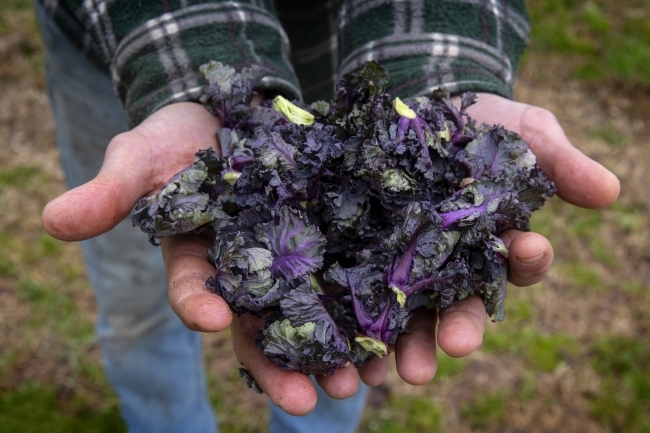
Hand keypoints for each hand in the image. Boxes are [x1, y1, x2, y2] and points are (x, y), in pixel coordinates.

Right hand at [41, 102, 358, 414]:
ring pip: (309, 316)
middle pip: (259, 325)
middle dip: (279, 365)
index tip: (213, 318)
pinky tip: (391, 338)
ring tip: (358, 385)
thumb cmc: (176, 138)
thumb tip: (51, 221)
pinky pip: (348, 277)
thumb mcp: (141, 156)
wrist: (227, 113)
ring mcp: (287, 259)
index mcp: (196, 260)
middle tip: (308, 402)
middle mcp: (243, 272)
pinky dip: (366, 308)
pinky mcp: (326, 239)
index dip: (198, 305)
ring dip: (332, 353)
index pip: (192, 291)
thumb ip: (110, 190)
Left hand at [352, 93, 621, 388]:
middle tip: (456, 345)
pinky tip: (348, 348)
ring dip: (405, 345)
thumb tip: (610, 191)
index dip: (527, 259)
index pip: (518, 263)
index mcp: (497, 242)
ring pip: (409, 313)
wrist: (426, 106)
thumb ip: (560, 163)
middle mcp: (453, 265)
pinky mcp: (366, 254)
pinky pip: (360, 292)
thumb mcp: (526, 134)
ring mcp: (408, 263)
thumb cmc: (485, 126)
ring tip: (398, 370)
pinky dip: (356, 322)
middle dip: (460, 327)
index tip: (530, 248)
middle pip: (459, 305)